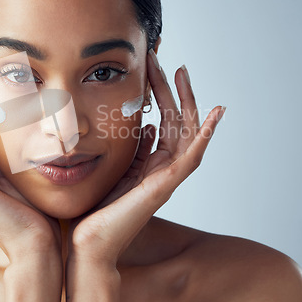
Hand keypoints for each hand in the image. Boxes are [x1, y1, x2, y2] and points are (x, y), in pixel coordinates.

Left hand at [69, 50, 225, 264]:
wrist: (87, 242)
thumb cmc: (95, 209)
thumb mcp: (114, 169)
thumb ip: (133, 150)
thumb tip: (147, 126)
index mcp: (149, 163)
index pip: (161, 120)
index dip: (158, 92)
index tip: (150, 65)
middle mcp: (161, 168)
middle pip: (174, 121)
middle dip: (169, 88)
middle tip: (161, 59)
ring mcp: (165, 178)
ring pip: (186, 133)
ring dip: (188, 101)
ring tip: (183, 73)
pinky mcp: (164, 187)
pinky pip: (191, 158)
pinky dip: (205, 136)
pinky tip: (215, 113)